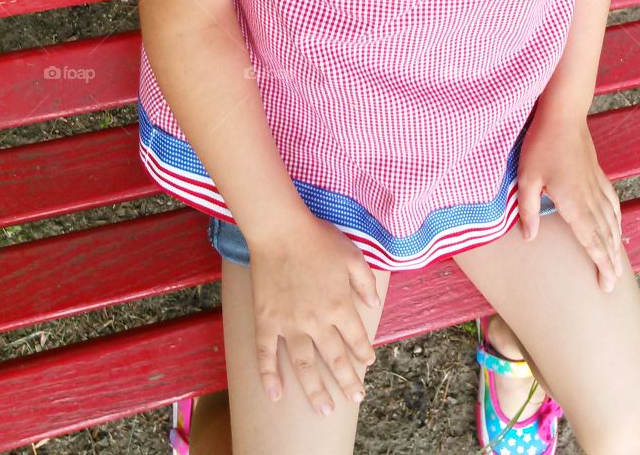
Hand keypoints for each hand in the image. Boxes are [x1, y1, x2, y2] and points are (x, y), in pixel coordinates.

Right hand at [247, 212, 380, 415]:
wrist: (281, 230)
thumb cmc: (319, 238)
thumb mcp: (353, 254)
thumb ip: (365, 283)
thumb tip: (374, 306)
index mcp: (339, 305)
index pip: (356, 339)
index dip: (364, 354)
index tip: (368, 364)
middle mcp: (317, 321)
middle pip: (334, 360)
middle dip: (347, 382)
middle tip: (356, 398)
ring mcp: (289, 324)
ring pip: (304, 366)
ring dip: (315, 390)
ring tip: (324, 410)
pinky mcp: (267, 321)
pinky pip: (266, 355)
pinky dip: (269, 376)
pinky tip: (275, 394)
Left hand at [516, 109, 623, 292]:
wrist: (563, 113)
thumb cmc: (541, 144)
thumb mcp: (526, 177)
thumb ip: (529, 210)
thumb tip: (529, 237)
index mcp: (575, 202)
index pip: (591, 240)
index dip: (601, 264)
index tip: (607, 284)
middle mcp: (591, 197)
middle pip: (605, 235)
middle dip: (610, 261)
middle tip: (614, 284)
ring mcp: (596, 184)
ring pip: (612, 220)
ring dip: (616, 243)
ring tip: (618, 262)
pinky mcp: (597, 173)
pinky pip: (612, 202)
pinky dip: (617, 218)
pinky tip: (618, 224)